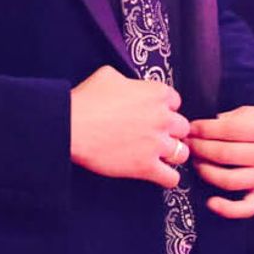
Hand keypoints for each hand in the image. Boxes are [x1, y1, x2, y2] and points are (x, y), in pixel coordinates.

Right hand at [68, 66, 188, 186]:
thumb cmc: (87, 100)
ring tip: (157, 155)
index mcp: (157, 93)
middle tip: (153, 135)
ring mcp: (157, 144)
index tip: (153, 115)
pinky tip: (157, 173)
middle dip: (170, 132)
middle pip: (182, 127)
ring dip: (171, 154)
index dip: (164, 109)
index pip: (175, 102)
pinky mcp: (147, 167)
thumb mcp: (108, 75)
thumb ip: (128, 80)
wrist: (71, 126)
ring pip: (182, 152)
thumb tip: (128, 84)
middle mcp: (163, 118)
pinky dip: (167, 178)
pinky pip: (172, 178)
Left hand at [187, 103, 253, 217]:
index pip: (230, 130)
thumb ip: (235, 118)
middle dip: (200, 148)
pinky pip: (246, 208)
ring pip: (230, 180)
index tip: (191, 128)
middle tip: (188, 143)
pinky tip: (211, 202)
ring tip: (196, 161)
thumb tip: (204, 128)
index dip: (205, 129)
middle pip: (226, 155)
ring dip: (205, 171)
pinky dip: (227, 209)